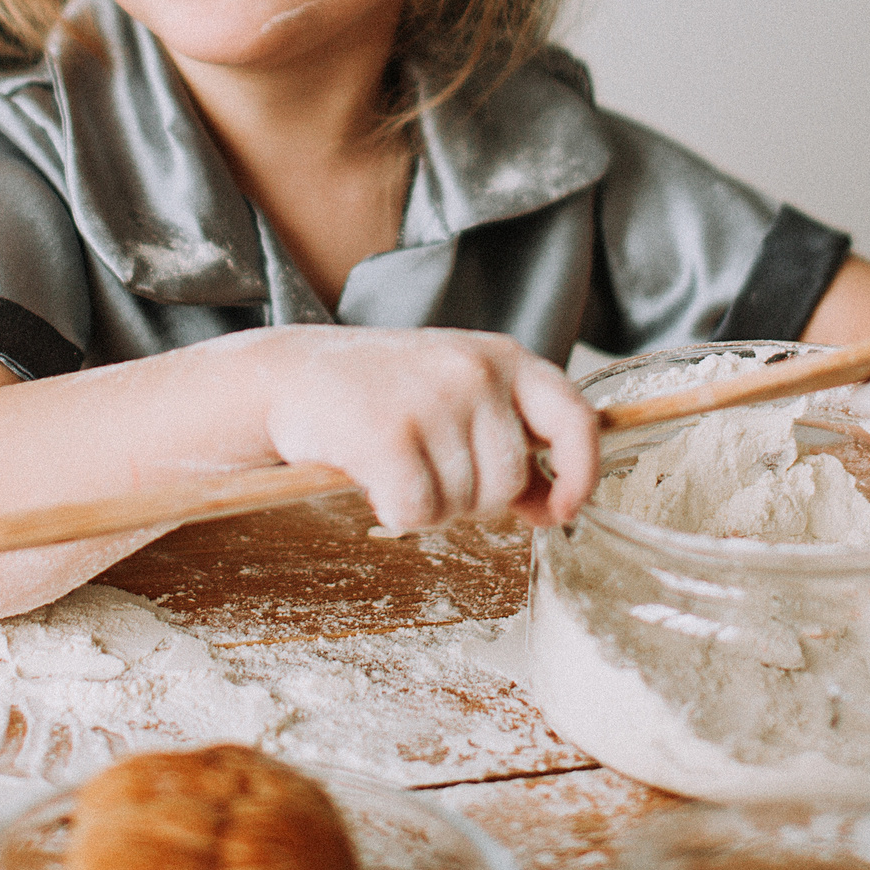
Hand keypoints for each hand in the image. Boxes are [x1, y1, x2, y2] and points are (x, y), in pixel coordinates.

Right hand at [255, 327, 598, 530]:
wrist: (289, 375)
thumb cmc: (379, 391)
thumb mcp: (456, 395)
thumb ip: (507, 438)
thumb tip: (552, 504)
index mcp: (503, 357)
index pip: (575, 419)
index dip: (580, 474)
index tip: (561, 510)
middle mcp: (475, 370)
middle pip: (508, 482)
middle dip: (470, 498)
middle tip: (426, 470)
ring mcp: (432, 398)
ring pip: (462, 503)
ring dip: (428, 504)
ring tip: (393, 463)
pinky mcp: (388, 433)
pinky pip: (417, 512)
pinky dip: (394, 511)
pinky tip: (371, 476)